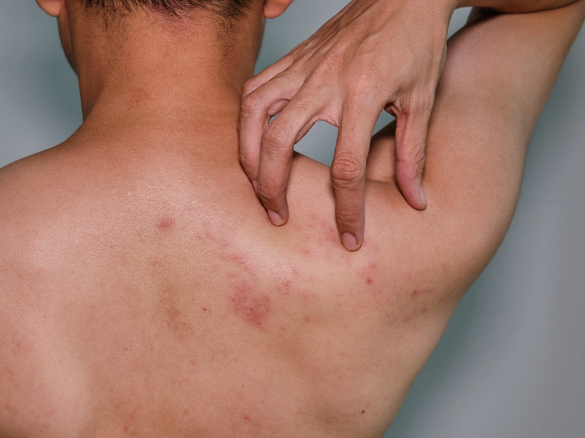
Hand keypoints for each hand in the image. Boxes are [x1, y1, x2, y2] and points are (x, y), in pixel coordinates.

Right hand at [239, 0, 454, 249]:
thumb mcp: (423, 100)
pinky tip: (252, 140)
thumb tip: (415, 200)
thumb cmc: (417, 44)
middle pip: (279, 142)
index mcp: (362, 93)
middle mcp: (324, 79)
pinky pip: (254, 89)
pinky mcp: (293, 57)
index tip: (349, 238)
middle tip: (277, 215)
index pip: (345, 167)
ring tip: (254, 183)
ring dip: (247, 154)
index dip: (346, 209)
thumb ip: (413, 153)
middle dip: (272, 187)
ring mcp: (302, 65)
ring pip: (253, 113)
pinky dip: (245, 120)